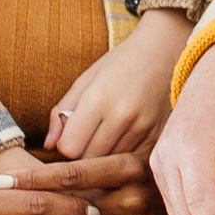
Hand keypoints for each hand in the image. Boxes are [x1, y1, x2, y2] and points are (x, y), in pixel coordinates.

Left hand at [0, 145, 159, 214]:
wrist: (197, 189)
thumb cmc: (140, 161)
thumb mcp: (123, 144)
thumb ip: (88, 141)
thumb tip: (46, 143)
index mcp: (132, 164)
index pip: (71, 174)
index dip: (31, 178)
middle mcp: (141, 195)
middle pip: (74, 209)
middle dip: (42, 212)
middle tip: (1, 212)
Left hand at [47, 9, 191, 158]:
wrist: (165, 50)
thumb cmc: (120, 63)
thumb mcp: (86, 80)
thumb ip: (62, 112)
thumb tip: (48, 145)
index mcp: (98, 98)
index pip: (69, 147)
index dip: (65, 145)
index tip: (70, 136)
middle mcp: (122, 116)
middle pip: (88, 160)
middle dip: (82, 154)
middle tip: (86, 139)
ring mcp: (142, 128)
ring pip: (109, 165)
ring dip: (103, 157)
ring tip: (105, 137)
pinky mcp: (157, 136)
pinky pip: (131, 161)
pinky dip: (123, 156)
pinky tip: (123, 139)